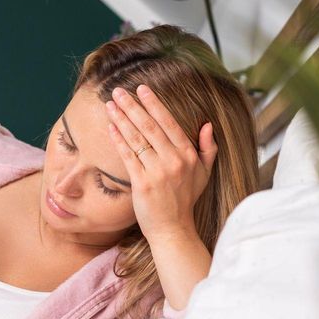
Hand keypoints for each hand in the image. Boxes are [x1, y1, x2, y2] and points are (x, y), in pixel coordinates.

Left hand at [104, 84, 217, 237]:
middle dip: (133, 106)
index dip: (154, 104)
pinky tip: (111, 127)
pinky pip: (128, 156)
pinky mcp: (142, 184)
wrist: (173, 229)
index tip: (142, 89)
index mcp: (188, 155)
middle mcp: (174, 161)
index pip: (169, 123)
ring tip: (110, 104)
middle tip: (119, 91)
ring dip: (122, 119)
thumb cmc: (185, 200)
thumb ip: (208, 148)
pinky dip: (119, 140)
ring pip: (137, 139)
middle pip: (150, 127)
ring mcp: (158, 172)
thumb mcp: (204, 173)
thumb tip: (208, 125)